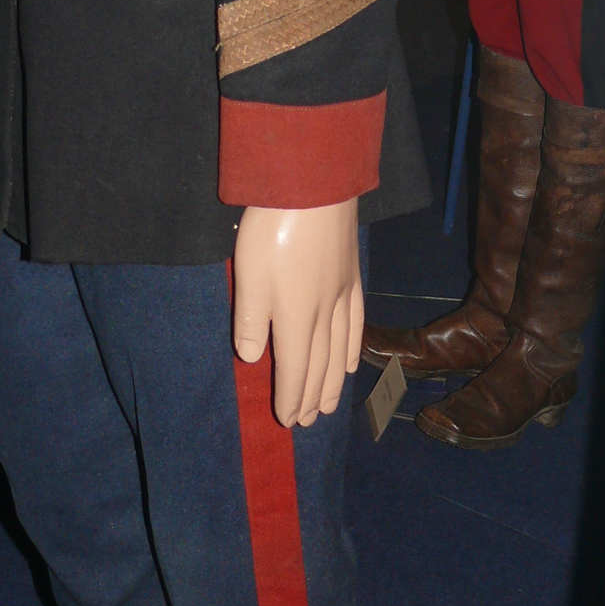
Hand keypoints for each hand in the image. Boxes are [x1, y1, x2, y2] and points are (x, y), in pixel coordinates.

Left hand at [233, 199, 361, 428]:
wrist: (317, 184)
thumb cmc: (274, 228)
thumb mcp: (249, 274)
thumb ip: (249, 319)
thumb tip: (251, 358)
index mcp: (295, 317)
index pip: (294, 368)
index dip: (292, 397)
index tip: (289, 420)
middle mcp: (323, 314)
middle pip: (319, 366)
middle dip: (312, 397)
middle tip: (308, 421)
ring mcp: (342, 296)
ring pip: (340, 351)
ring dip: (333, 382)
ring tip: (329, 406)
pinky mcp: (352, 277)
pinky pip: (355, 324)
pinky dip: (353, 349)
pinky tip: (352, 361)